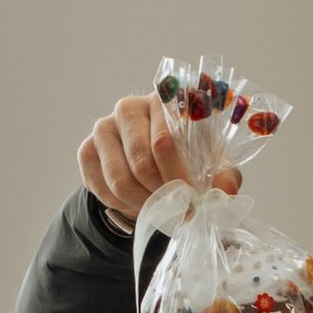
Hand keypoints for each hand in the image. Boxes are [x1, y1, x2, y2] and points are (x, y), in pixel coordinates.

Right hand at [78, 93, 239, 231]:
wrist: (151, 158)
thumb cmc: (186, 154)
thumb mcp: (211, 162)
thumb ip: (224, 175)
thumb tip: (227, 191)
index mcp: (163, 100)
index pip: (164, 142)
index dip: (179, 179)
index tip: (192, 203)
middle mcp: (128, 107)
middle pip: (141, 162)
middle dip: (161, 196)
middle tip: (176, 213)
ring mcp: (103, 128)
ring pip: (119, 179)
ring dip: (141, 204)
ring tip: (159, 212)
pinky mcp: (86, 149)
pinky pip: (100, 187)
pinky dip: (120, 205)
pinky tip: (136, 205)